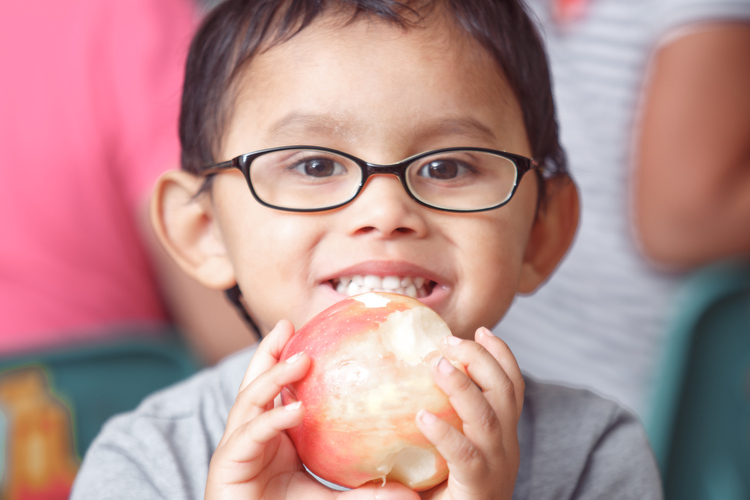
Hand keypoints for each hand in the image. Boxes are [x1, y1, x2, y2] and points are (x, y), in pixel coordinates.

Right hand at [205, 319, 419, 499]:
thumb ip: (362, 495)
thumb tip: (411, 495)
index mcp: (269, 437)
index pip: (275, 391)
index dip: (284, 362)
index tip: (307, 336)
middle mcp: (250, 436)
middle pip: (254, 384)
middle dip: (267, 353)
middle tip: (285, 325)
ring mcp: (236, 447)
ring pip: (249, 401)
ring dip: (273, 377)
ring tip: (300, 359)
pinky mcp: (227, 463)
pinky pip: (251, 435)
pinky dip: (272, 419)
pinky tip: (294, 409)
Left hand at [415, 327, 524, 499]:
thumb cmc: (444, 495)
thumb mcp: (444, 456)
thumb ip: (432, 426)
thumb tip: (394, 386)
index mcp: (502, 437)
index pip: (511, 388)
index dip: (501, 356)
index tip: (481, 330)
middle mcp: (506, 448)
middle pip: (505, 392)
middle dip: (481, 359)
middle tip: (448, 341)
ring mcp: (496, 468)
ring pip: (489, 417)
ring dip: (465, 386)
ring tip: (437, 365)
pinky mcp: (479, 488)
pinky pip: (466, 456)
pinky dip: (447, 434)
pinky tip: (423, 418)